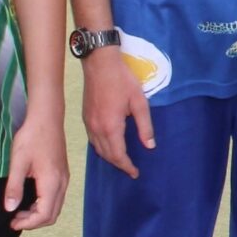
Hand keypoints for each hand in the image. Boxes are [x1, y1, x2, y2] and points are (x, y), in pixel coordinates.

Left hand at [4, 111, 69, 230]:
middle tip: (15, 219)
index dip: (28, 223)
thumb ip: (14, 187)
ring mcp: (64, 178)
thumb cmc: (31, 137)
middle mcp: (62, 183)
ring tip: (20, 210)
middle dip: (34, 222)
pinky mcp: (62, 173)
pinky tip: (30, 199)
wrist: (47, 117)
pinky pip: (56, 197)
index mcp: (51, 182)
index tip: (12, 222)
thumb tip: (9, 209)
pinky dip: (44, 205)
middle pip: (53, 214)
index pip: (44, 215)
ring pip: (56, 206)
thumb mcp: (17, 162)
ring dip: (39, 214)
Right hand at [82, 49, 153, 177]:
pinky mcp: (85, 117)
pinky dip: (101, 148)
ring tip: (121, 160)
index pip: (118, 155)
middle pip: (106, 155)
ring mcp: (88, 123)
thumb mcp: (139, 102)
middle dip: (119, 165)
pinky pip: (92, 140)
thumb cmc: (122, 80)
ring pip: (97, 149)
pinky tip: (109, 145)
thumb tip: (150, 146)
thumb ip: (145, 126)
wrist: (100, 63)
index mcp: (111, 126)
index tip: (135, 173)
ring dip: (109, 157)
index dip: (127, 166)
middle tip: (130, 169)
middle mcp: (96, 128)